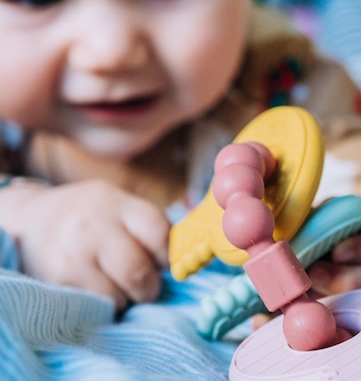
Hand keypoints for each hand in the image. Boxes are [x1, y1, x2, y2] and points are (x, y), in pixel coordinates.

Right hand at [9, 179, 169, 309]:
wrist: (32, 220)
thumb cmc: (86, 213)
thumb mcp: (114, 202)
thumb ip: (143, 223)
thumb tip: (180, 256)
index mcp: (115, 202)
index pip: (158, 231)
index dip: (167, 254)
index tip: (163, 262)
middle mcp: (93, 226)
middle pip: (140, 271)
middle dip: (150, 286)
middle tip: (145, 285)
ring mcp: (74, 255)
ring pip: (120, 296)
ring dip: (125, 297)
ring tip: (115, 282)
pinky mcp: (59, 281)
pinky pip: (97, 305)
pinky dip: (104, 303)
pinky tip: (96, 286)